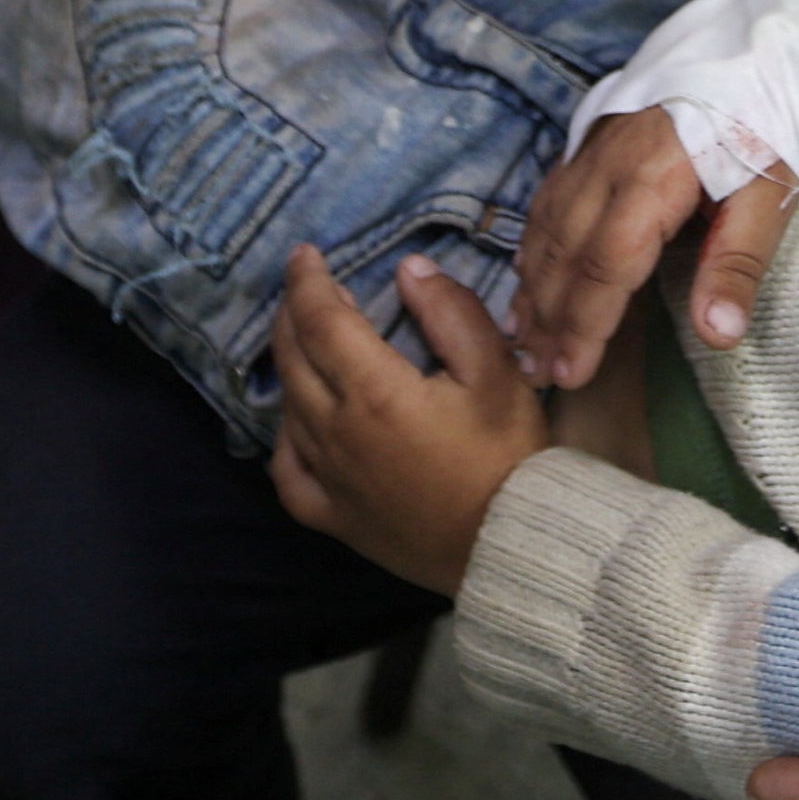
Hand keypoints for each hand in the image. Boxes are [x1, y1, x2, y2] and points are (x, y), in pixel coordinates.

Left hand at [265, 249, 547, 596]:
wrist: (513, 545)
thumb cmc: (509, 456)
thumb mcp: (496, 372)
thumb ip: (451, 313)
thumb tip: (408, 270)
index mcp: (374, 392)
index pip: (321, 320)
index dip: (307, 282)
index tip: (305, 255)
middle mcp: (336, 432)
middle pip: (293, 359)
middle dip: (292, 314)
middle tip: (304, 289)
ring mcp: (329, 479)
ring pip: (287, 409)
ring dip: (290, 365)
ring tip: (306, 342)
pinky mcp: (333, 518)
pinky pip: (288, 473)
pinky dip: (285, 440)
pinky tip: (298, 426)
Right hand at [509, 107, 798, 389]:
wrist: (755, 46)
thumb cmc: (766, 123)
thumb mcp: (769, 195)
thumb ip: (737, 264)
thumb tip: (716, 335)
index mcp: (652, 181)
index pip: (606, 266)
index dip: (586, 324)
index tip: (571, 372)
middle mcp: (609, 167)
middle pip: (567, 253)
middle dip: (550, 318)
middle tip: (538, 372)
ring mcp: (594, 152)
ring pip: (548, 227)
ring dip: (534, 287)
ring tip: (525, 339)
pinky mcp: (592, 142)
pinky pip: (549, 200)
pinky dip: (533, 243)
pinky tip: (528, 274)